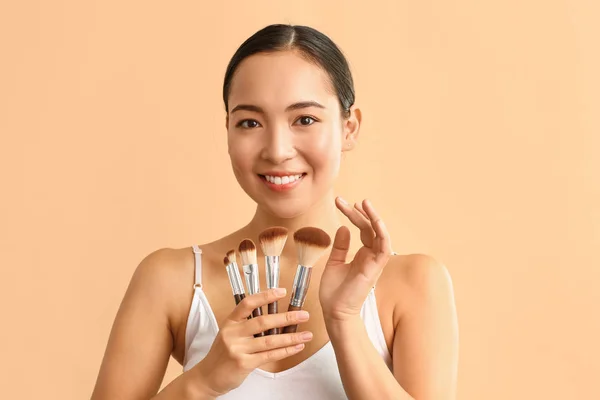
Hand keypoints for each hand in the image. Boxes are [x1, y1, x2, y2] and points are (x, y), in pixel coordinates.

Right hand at [192, 288, 312, 395]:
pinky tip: (296, 347)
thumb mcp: (230, 334)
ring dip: (291, 337)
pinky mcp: (243, 363)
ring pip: (270, 340)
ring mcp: (237, 349)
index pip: (248, 303)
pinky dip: (285, 351)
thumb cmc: (223, 354)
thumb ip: (247, 325)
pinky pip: (269, 356)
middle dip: (286, 317)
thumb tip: (276, 318)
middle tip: (304, 315)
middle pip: (263, 321)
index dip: (265, 295)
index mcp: (230, 322)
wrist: (208, 376)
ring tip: (306, 335)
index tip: (282, 292)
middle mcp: (233, 333)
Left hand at [319, 198, 392, 321]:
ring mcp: (375, 262)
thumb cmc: (334, 292)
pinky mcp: (375, 268)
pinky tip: (375, 220)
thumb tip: (343, 228)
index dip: (355, 215)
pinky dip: (382, 233)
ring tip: (364, 202)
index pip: (363, 229)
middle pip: (370, 228)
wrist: (334, 311)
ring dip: (374, 217)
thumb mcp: (334, 263)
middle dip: (359, 212)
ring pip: (381, 234)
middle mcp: (371, 256)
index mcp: (363, 254)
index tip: (342, 203)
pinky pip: (385, 248)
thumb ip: (340, 246)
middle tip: (343, 201)